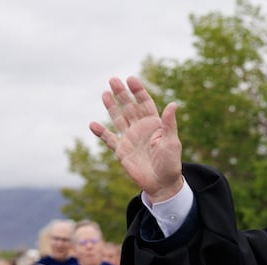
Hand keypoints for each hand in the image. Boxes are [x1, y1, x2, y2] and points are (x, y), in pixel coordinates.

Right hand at [89, 76, 183, 202]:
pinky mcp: (122, 151)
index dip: (138, 91)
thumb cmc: (171, 163)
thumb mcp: (171, 142)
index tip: (131, 79)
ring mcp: (130, 138)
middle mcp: (140, 128)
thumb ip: (169, 123)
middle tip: (113, 79)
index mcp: (154, 124)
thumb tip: (173, 103)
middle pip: (129, 107)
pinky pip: (109, 139)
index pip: (145, 103)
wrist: (162, 184)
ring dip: (111, 107)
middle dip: (122, 94)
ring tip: (105, 93)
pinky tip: (93, 124)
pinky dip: (101, 133)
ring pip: (118, 118)